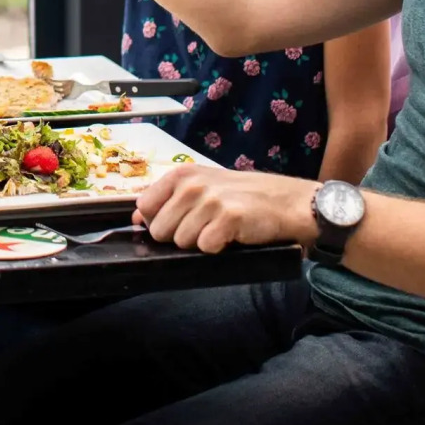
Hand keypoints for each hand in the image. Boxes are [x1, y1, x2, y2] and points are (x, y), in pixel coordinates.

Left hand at [133, 164, 319, 254]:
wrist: (286, 202)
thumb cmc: (241, 197)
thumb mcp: (201, 188)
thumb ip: (168, 200)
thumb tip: (137, 218)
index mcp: (180, 175)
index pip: (144, 207)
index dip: (158, 221)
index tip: (178, 221)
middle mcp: (191, 185)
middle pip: (160, 230)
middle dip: (179, 236)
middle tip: (204, 227)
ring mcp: (209, 201)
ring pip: (181, 242)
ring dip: (200, 243)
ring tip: (219, 230)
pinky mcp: (228, 218)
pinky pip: (205, 248)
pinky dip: (217, 248)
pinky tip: (231, 236)